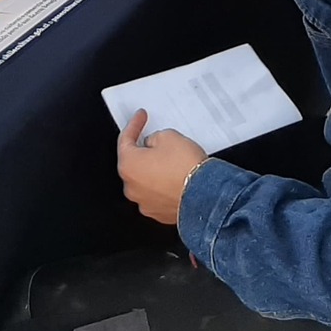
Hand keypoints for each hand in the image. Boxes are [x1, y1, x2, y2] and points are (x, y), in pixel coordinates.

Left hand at [117, 111, 207, 226]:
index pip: (125, 140)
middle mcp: (132, 187)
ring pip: (145, 180)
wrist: (205, 195)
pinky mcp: (159, 213)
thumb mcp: (168, 136)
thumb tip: (153, 145)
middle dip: (144, 151)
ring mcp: (145, 202)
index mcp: (128, 166)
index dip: (134, 125)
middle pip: (134, 163)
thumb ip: (154, 138)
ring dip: (155, 171)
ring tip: (173, 162)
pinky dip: (163, 186)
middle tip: (159, 141)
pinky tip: (176, 178)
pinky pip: (157, 194)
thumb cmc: (186, 169)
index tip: (139, 118)